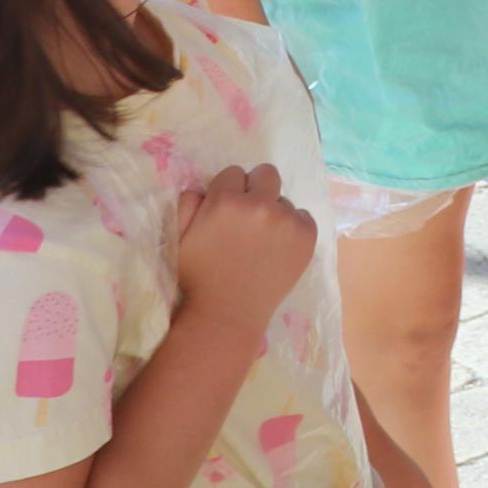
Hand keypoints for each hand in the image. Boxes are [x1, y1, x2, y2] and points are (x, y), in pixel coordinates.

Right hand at [169, 162, 314, 333]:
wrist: (227, 314)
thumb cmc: (198, 277)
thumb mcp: (180, 237)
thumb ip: (188, 203)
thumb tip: (202, 186)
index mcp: (226, 201)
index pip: (233, 173)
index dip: (227, 191)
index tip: (225, 211)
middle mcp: (260, 205)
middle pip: (266, 173)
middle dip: (255, 189)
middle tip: (247, 217)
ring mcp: (287, 220)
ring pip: (283, 199)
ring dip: (273, 212)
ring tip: (260, 241)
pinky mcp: (307, 236)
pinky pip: (302, 216)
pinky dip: (292, 227)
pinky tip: (277, 247)